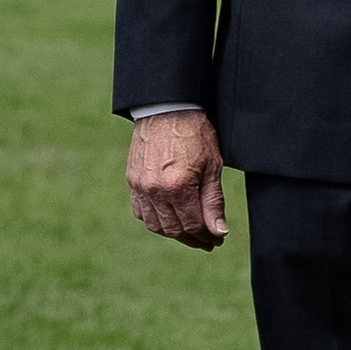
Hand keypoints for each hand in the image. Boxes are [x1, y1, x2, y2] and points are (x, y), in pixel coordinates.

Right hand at [126, 107, 228, 249]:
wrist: (167, 108)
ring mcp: (140, 187)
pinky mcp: (132, 181)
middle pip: (175, 230)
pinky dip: (155, 220)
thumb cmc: (194, 133)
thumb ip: (213, 202)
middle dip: (193, 239)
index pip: (193, 225)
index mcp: (178, 186)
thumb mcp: (212, 166)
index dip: (208, 237)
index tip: (217, 240)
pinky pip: (141, 212)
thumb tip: (218, 232)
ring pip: (156, 225)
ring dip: (174, 233)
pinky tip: (169, 219)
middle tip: (208, 240)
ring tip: (190, 232)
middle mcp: (155, 190)